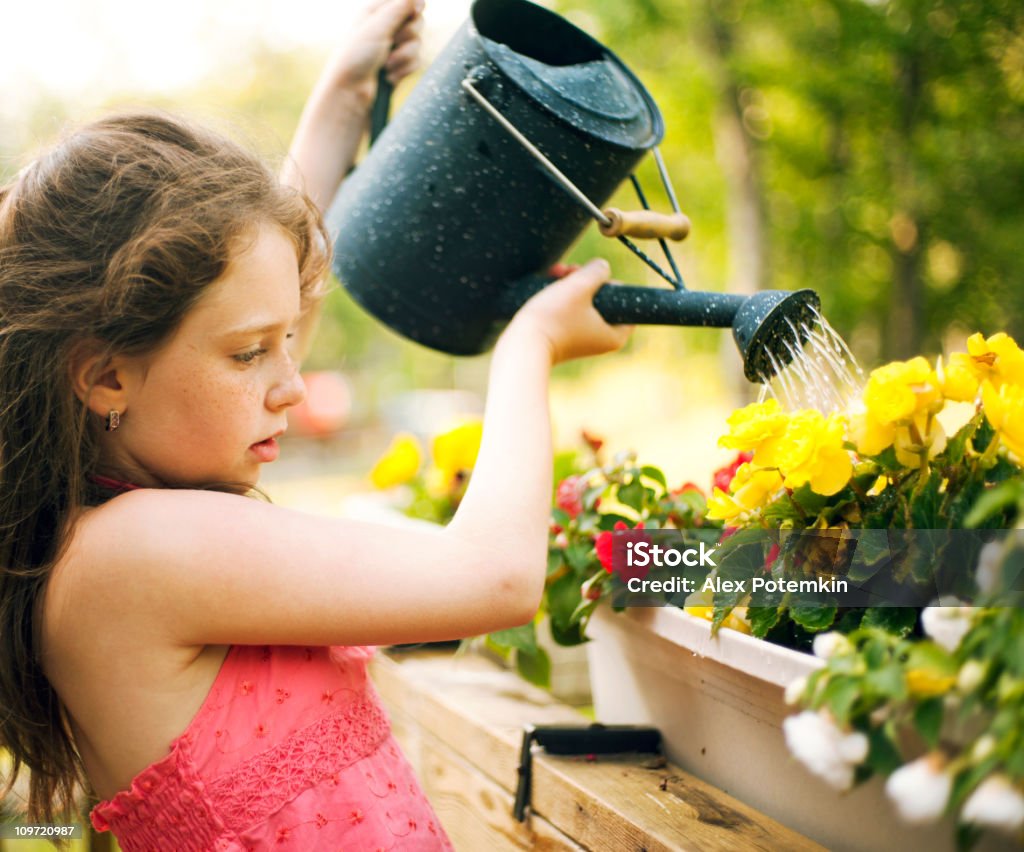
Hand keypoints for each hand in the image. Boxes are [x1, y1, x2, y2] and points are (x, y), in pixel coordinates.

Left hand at [318, 0, 424, 108]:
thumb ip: (398, 9)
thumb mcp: (377, 28)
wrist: (351, 94)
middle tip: (393, 42)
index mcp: (376, 13)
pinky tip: (389, 77)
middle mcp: (385, 28)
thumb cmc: (356, 58)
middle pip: (417, 21)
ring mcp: (393, 48)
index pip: (404, 1)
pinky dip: (404, 70)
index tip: (414, 13)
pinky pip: (416, 62)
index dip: (412, 7)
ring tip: (386, 65)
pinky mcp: (399, 66)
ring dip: (404, 56)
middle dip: (408, 34)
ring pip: (418, 43)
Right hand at [505, 259, 633, 365]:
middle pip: (603, 298)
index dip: (610, 283)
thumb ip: (597, 271)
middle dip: (586, 279)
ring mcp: (581, 338)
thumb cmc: (553, 317)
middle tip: (571, 271)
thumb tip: (602, 268)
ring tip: (556, 272)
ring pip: (584, 300)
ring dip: (571, 282)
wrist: (521, 344)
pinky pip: (570, 308)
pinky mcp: (564, 335)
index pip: (625, 302)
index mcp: (614, 335)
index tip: (592, 279)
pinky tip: (550, 279)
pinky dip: (562, 294)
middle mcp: (601, 340)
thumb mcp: (580, 286)